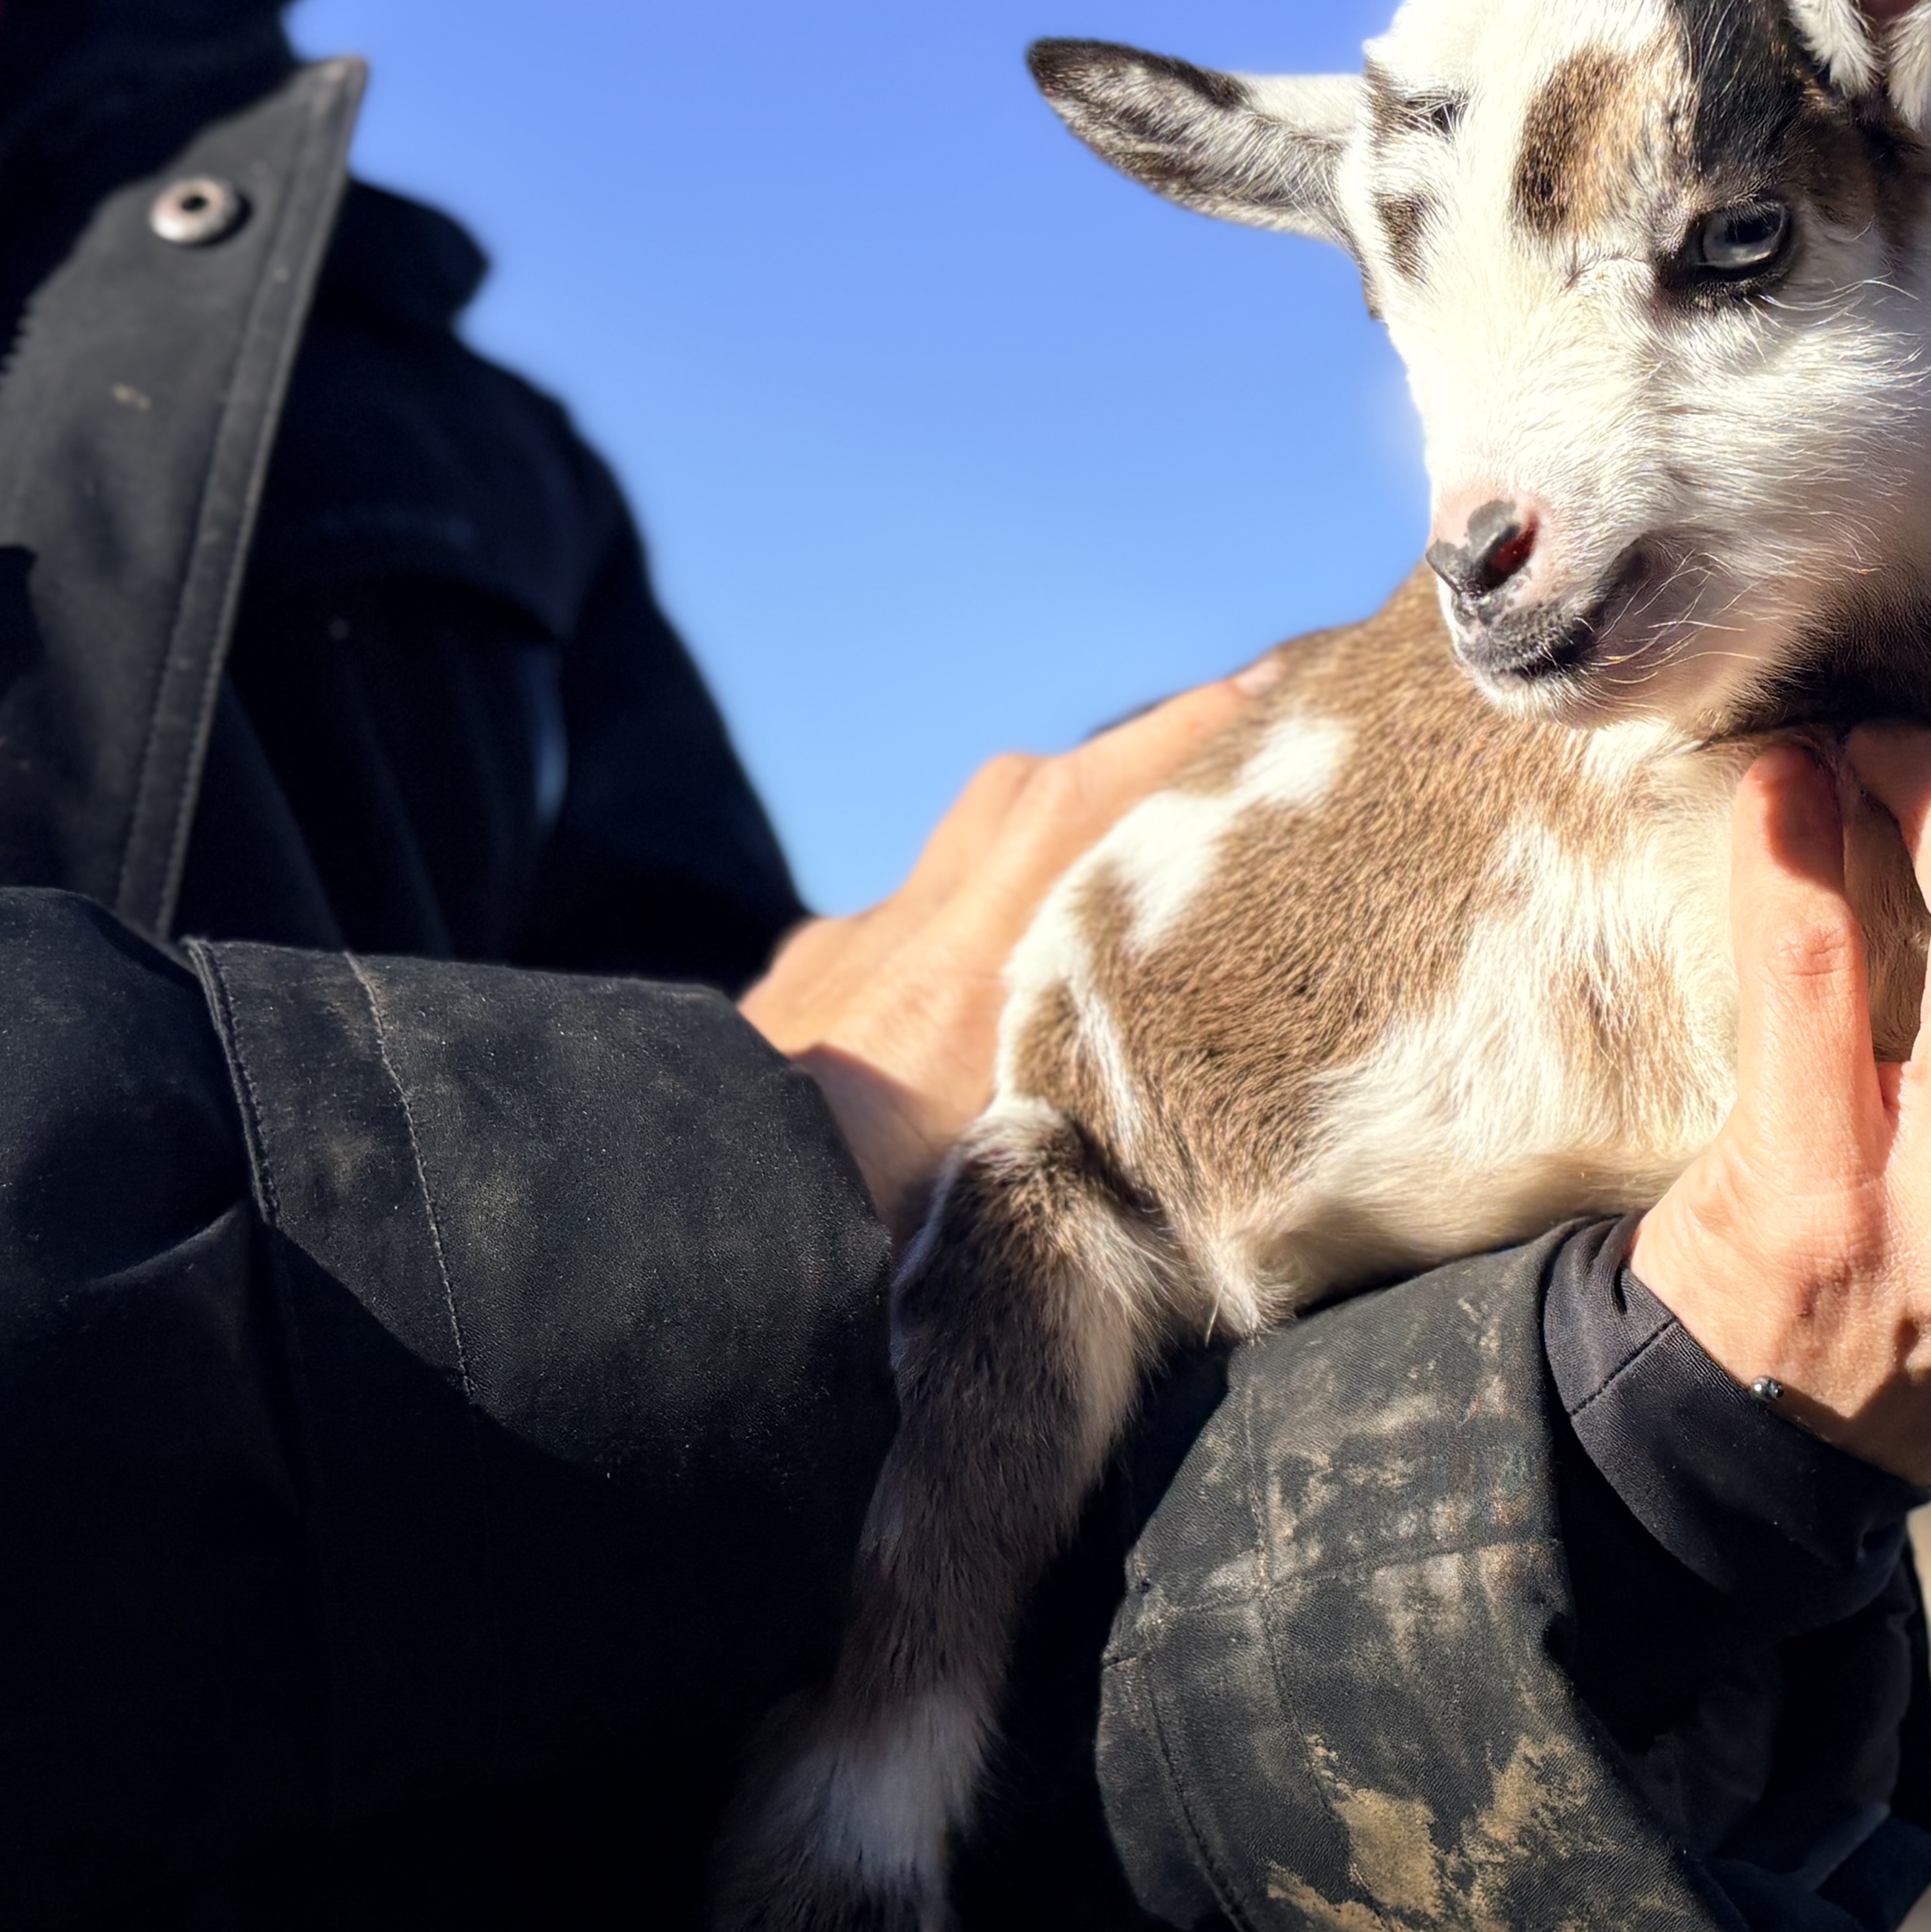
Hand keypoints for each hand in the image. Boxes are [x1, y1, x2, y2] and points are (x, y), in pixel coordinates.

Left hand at [741, 668, 1264, 1237]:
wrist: (668, 1235)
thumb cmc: (848, 1240)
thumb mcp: (999, 1187)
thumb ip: (1082, 1126)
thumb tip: (1181, 1112)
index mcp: (953, 978)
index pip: (1068, 807)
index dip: (1167, 740)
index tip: (1262, 690)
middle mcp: (889, 941)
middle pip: (1015, 798)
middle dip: (1116, 770)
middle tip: (1208, 776)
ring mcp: (829, 959)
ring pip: (952, 870)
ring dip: (1032, 862)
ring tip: (1099, 910)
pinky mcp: (786, 992)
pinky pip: (887, 936)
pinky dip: (948, 942)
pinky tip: (966, 1011)